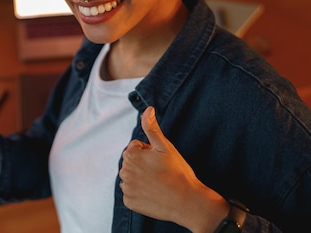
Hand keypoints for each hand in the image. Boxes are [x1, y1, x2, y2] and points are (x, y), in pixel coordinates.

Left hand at [119, 107, 227, 232]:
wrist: (188, 202)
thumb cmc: (178, 172)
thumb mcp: (165, 146)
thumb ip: (152, 127)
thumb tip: (148, 109)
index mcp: (130, 155)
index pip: (136, 147)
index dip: (150, 152)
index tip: (160, 161)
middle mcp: (124, 172)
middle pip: (132, 162)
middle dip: (144, 164)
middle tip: (161, 172)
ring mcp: (126, 188)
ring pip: (132, 177)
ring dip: (141, 178)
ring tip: (159, 183)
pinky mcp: (129, 202)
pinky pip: (132, 193)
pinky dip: (140, 193)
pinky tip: (154, 194)